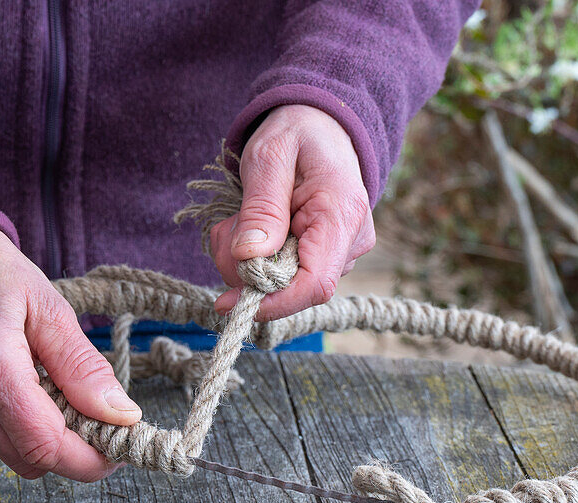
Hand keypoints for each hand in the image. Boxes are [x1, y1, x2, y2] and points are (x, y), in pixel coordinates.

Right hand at [0, 224, 140, 481]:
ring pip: (14, 454)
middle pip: (31, 459)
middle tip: (101, 419)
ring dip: (48, 437)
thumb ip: (82, 366)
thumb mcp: (50, 307)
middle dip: (74, 450)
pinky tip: (27, 388)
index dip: (89, 458)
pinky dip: (22, 426)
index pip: (43, 443)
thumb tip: (121, 415)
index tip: (119, 445)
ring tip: (59, 390)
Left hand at [211, 104, 374, 319]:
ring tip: (241, 218)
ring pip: (281, 285)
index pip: (314, 284)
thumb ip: (261, 206)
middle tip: (227, 228)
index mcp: (342, 215)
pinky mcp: (325, 257)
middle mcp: (350, 242)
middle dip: (246, 270)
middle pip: (291, 288)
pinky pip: (282, 275)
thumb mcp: (269, 156)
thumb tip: (250, 256)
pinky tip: (254, 227)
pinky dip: (254, 259)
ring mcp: (341, 253)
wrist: (322, 124)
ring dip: (245, 262)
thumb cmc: (298, 132)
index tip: (228, 302)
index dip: (271, 302)